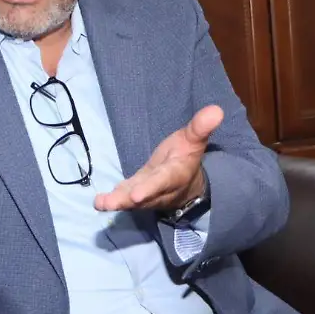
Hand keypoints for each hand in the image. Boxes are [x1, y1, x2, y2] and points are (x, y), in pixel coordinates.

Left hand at [94, 105, 223, 212]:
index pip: (164, 180)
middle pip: (146, 194)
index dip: (151, 187)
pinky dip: (111, 201)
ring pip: (132, 200)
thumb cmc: (185, 157)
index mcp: (175, 174)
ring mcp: (146, 194)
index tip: (137, 194)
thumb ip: (200, 127)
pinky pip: (124, 198)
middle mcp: (160, 189)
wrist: (185, 184)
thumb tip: (216, 110)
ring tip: (102, 203)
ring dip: (118, 202)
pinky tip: (98, 202)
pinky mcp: (134, 194)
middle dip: (134, 197)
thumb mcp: (193, 140)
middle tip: (120, 201)